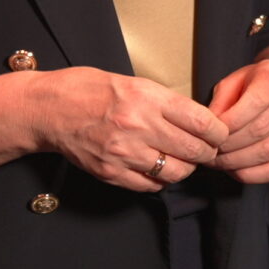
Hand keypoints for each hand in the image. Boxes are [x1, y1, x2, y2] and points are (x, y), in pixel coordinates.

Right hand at [34, 68, 229, 191]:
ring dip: (184, 168)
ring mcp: (124, 152)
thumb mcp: (132, 82)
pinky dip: (159, 180)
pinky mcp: (111, 173)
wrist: (49, 109)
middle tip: (206, 151)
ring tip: (180, 160)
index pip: (202, 122)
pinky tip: (155, 168)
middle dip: (207, 153)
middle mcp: (138, 126)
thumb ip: (165, 102)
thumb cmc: (89, 90)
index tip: (220, 134)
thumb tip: (197, 121)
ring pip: (176, 172)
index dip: (219, 132)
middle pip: (194, 151)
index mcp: (146, 97)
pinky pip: (150, 186)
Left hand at [202, 56, 268, 183]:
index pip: (257, 101)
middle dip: (230, 144)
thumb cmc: (250, 85)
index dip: (232, 120)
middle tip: (209, 151)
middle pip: (262, 129)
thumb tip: (209, 127)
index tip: (213, 131)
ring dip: (238, 161)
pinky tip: (235, 171)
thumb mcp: (232, 82)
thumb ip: (220, 102)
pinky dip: (253, 175)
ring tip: (218, 162)